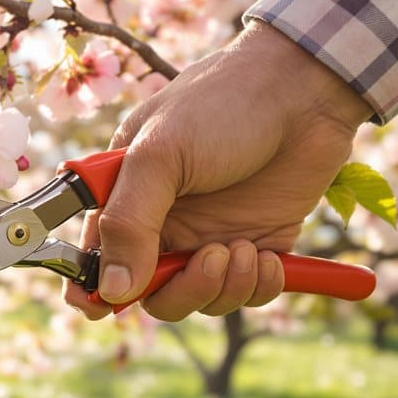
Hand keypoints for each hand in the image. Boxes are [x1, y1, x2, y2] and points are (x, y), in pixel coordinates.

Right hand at [64, 21, 371, 320]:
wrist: (304, 89)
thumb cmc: (221, 106)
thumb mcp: (159, 157)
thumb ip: (129, 224)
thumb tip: (113, 291)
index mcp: (127, 199)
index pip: (95, 259)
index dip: (93, 290)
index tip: (102, 308)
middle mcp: (165, 225)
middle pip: (151, 293)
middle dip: (179, 291)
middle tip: (209, 260)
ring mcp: (211, 237)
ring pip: (201, 299)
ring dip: (223, 286)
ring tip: (243, 248)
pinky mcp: (258, 245)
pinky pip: (248, 294)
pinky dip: (259, 287)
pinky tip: (269, 256)